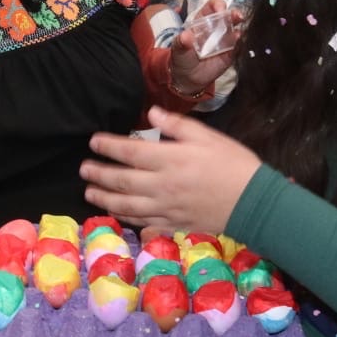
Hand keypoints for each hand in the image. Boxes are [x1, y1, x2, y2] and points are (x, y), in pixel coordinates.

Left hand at [82, 106, 261, 233]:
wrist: (254, 202)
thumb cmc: (234, 164)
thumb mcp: (208, 137)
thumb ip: (177, 126)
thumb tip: (152, 113)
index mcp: (171, 160)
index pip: (130, 152)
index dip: (108, 146)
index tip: (93, 141)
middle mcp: (163, 186)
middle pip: (122, 180)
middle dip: (99, 173)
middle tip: (83, 168)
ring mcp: (166, 208)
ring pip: (127, 205)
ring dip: (104, 198)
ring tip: (89, 192)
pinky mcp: (173, 224)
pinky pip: (142, 222)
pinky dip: (125, 218)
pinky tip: (115, 212)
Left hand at [169, 0, 240, 93]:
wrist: (188, 77)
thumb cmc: (183, 57)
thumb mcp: (178, 49)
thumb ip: (181, 42)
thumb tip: (185, 36)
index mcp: (203, 20)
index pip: (213, 6)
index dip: (217, 4)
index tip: (220, 9)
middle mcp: (217, 27)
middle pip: (229, 15)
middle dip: (234, 13)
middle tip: (237, 16)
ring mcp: (226, 39)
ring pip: (237, 29)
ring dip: (240, 29)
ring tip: (238, 33)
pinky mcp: (232, 52)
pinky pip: (239, 46)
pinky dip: (241, 44)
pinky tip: (239, 44)